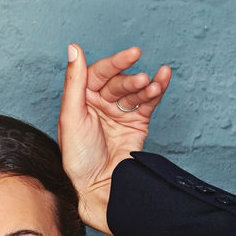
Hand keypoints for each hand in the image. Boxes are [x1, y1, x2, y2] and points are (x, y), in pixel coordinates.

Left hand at [58, 44, 171, 235]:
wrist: (99, 187)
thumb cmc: (79, 158)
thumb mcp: (71, 117)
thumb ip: (74, 82)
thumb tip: (73, 48)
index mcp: (80, 100)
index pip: (98, 73)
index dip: (115, 62)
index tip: (132, 54)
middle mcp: (99, 104)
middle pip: (119, 81)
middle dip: (131, 80)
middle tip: (142, 80)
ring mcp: (118, 113)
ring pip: (135, 91)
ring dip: (146, 86)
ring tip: (153, 86)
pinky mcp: (136, 123)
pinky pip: (148, 102)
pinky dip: (157, 90)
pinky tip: (163, 79)